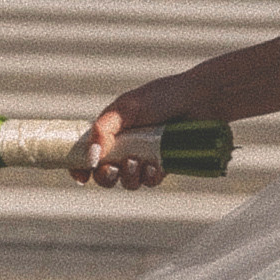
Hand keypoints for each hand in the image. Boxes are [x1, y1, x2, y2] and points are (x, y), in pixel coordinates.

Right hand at [70, 87, 191, 186]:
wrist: (199, 100)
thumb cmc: (162, 97)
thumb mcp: (126, 108)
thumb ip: (104, 129)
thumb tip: (91, 157)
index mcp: (111, 131)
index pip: (88, 155)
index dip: (80, 168)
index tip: (81, 177)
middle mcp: (126, 147)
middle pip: (105, 175)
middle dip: (105, 177)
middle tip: (113, 169)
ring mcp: (144, 158)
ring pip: (127, 182)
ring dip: (128, 177)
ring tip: (138, 162)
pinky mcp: (163, 166)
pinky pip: (150, 181)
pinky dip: (149, 177)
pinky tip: (155, 165)